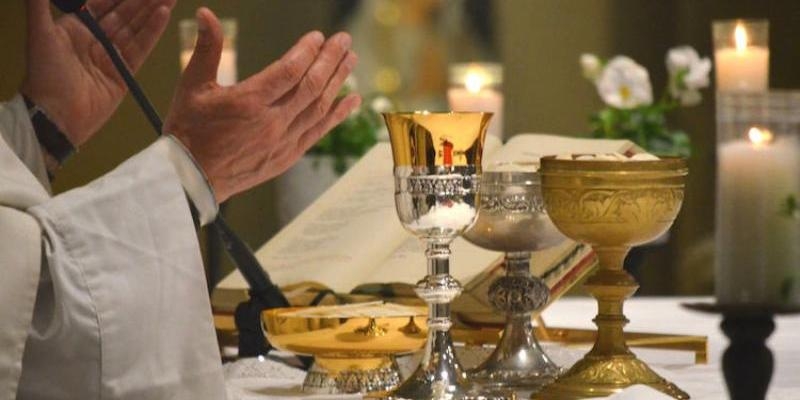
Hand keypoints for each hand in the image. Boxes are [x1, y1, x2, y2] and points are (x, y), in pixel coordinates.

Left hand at [21, 0, 175, 146]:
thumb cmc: (45, 74)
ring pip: (136, 28)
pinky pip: (141, 48)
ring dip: (152, 11)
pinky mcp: (125, 73)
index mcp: (77, 28)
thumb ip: (39, 6)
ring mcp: (111, 56)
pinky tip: (163, 15)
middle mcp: (96, 40)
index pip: (103, 4)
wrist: (57, 115)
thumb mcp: (40, 34)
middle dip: (143, 0)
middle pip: (124, 14)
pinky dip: (153, 31)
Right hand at [164, 8, 359, 202]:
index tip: (318, 36)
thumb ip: (206, 48)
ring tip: (351, 60)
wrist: (191, 179)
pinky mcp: (288, 156)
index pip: (289, 71)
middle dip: (331, 60)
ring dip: (338, 82)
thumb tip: (204, 13)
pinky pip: (319, 132)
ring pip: (319, 107)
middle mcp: (271, 122)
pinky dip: (338, 115)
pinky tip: (352, 100)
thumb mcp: (192, 86)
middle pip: (311, 86)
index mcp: (249, 102)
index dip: (307, 51)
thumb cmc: (189, 131)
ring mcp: (283, 141)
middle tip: (345, 40)